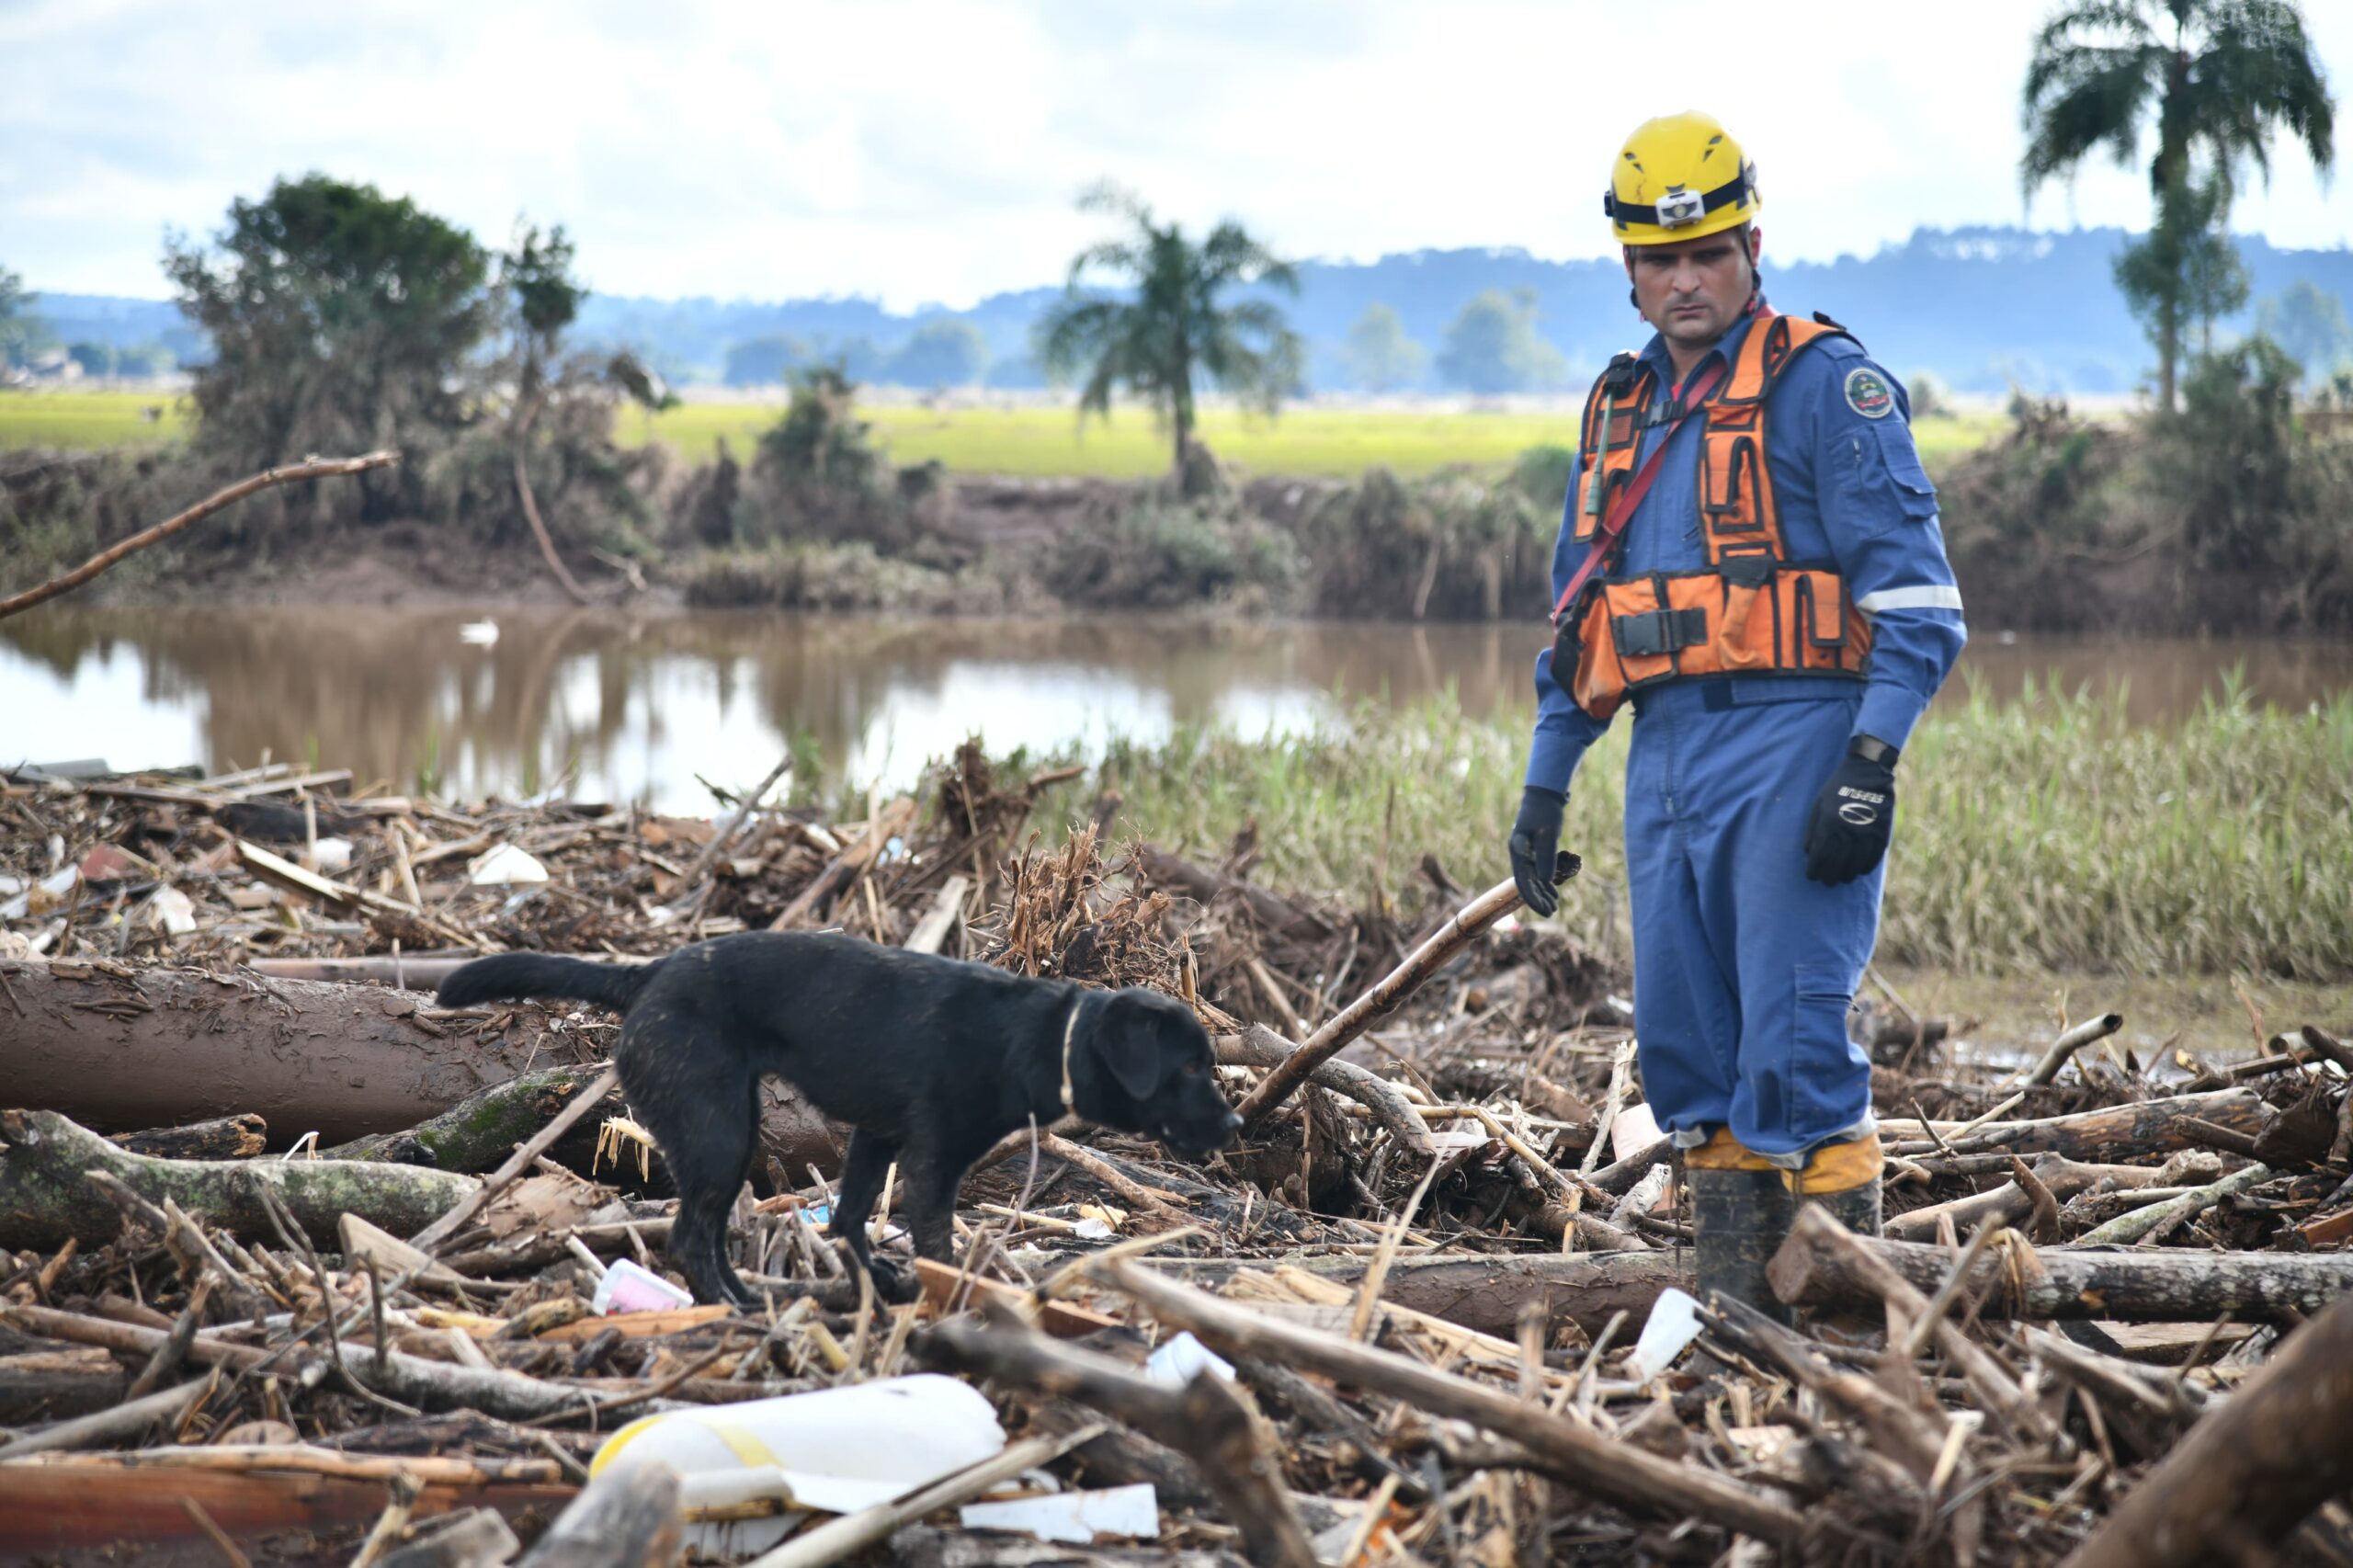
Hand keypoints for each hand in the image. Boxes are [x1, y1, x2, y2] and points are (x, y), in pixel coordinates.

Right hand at [1509, 786, 1568, 916]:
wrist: (1544, 795)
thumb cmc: (1545, 812)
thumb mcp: (1548, 834)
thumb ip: (1546, 857)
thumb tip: (1546, 880)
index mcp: (1518, 851)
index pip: (1523, 881)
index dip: (1533, 898)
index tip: (1545, 911)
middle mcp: (1519, 854)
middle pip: (1527, 883)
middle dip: (1538, 899)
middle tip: (1552, 913)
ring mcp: (1526, 852)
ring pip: (1533, 879)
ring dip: (1543, 893)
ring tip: (1554, 907)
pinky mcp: (1534, 850)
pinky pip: (1538, 871)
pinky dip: (1546, 882)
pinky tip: (1554, 891)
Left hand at [1804, 738, 1898, 885]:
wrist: (1868, 773)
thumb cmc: (1838, 788)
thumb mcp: (1818, 805)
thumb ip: (1812, 830)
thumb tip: (1808, 852)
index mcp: (1829, 826)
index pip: (1819, 858)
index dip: (1814, 870)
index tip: (1812, 875)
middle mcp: (1847, 834)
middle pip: (1836, 867)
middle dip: (1829, 877)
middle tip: (1826, 880)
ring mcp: (1866, 835)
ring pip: (1855, 867)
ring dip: (1847, 876)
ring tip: (1842, 878)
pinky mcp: (1881, 835)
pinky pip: (1873, 860)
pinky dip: (1864, 868)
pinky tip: (1858, 871)